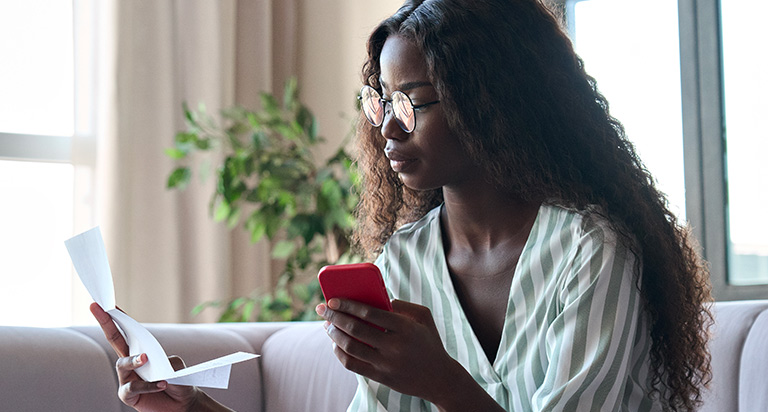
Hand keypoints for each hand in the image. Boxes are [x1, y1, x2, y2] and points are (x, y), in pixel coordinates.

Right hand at [90, 303, 201, 411]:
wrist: (184, 403)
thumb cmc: (178, 381)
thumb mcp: (175, 365)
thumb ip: (164, 361)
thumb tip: (152, 363)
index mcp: (141, 350)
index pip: (127, 332)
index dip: (117, 318)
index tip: (106, 304)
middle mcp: (130, 363)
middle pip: (114, 340)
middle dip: (105, 323)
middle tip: (99, 308)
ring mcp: (127, 378)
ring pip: (122, 364)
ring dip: (134, 360)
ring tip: (146, 359)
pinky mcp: (129, 395)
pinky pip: (132, 387)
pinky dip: (147, 385)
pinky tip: (160, 384)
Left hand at [315, 299, 462, 403]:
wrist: (440, 378)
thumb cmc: (429, 342)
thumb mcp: (424, 317)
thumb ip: (402, 305)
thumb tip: (377, 299)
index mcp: (405, 328)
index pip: (369, 312)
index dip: (348, 305)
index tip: (333, 299)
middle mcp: (394, 346)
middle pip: (355, 329)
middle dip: (334, 317)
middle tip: (322, 309)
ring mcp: (386, 364)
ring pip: (350, 347)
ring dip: (334, 334)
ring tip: (327, 325)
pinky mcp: (381, 377)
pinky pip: (352, 365)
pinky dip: (339, 353)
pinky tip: (335, 344)